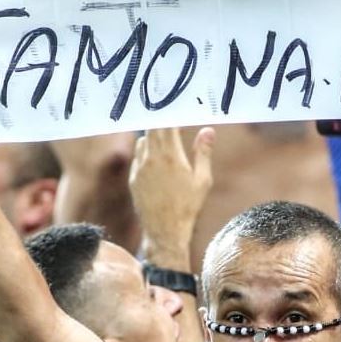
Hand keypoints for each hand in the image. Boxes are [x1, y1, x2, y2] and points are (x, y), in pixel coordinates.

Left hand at [131, 128, 214, 269]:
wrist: (165, 232)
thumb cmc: (188, 207)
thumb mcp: (203, 180)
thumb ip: (203, 152)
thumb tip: (207, 130)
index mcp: (171, 156)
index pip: (166, 125)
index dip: (169, 114)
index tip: (175, 109)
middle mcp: (151, 159)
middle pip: (151, 129)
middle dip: (160, 122)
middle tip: (167, 118)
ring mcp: (139, 169)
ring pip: (143, 142)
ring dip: (152, 138)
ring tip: (164, 142)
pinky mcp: (133, 180)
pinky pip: (138, 158)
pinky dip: (146, 154)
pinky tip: (156, 162)